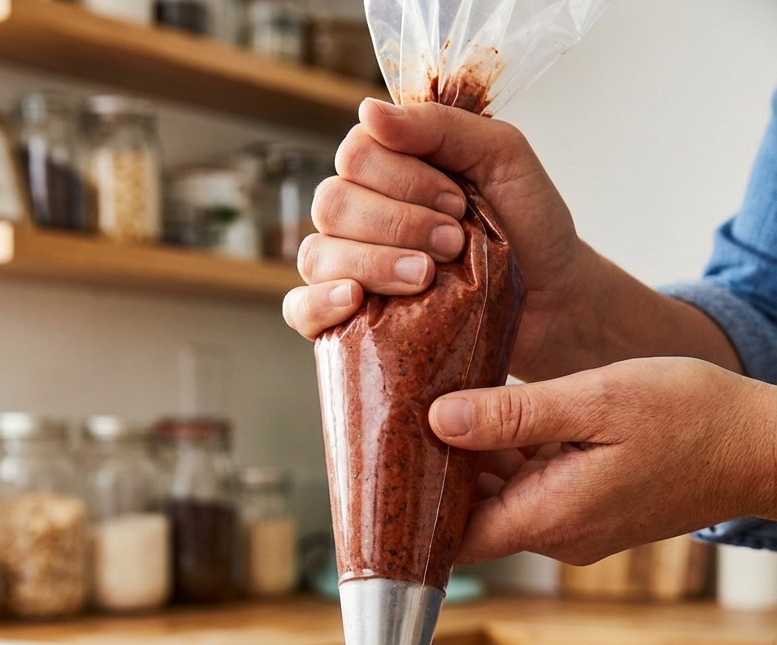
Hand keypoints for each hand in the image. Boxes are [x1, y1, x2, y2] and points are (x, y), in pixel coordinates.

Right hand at [283, 98, 581, 380]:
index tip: (458, 204)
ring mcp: (352, 270)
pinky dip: (319, 303)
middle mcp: (362, 217)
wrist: (554, 302)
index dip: (402, 178)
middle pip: (333, 203)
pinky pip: (300, 310)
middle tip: (452, 242)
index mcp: (390, 171)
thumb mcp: (501, 155)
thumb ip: (441, 126)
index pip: (356, 155)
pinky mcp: (352, 324)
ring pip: (319, 254)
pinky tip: (354, 300)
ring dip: (374, 261)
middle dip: (397, 222)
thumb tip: (368, 111)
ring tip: (429, 277)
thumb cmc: (530, 227)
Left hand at [427, 358, 776, 563]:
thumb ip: (514, 416)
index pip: (454, 540)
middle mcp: (557, 534)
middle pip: (472, 515)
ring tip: (448, 399)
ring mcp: (575, 525)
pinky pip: (534, 487)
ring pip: (501, 498)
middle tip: (409, 412)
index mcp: (551, 517)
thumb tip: (439, 420)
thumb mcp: (595, 402)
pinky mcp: (590, 508)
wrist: (760, 446)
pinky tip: (499, 412)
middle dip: (440, 471)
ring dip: (477, 458)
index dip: (413, 510)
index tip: (386, 466)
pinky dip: (512, 456)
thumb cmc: (691, 419)